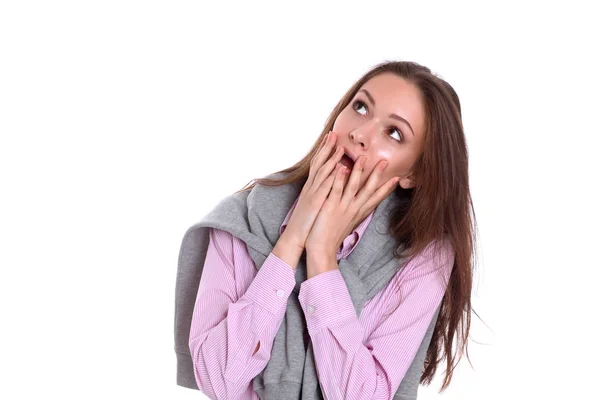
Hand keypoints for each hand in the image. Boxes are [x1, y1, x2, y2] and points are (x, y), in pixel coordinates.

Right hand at [281, 130, 345, 249]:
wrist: (296, 237)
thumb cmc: (307, 223)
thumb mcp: (314, 204)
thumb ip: (321, 193)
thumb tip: (328, 185)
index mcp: (312, 188)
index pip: (318, 165)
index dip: (324, 151)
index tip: (331, 138)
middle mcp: (311, 188)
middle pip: (319, 163)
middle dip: (326, 148)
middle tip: (333, 133)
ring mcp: (313, 194)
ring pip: (323, 172)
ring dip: (331, 159)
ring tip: (340, 147)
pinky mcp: (316, 203)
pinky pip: (326, 187)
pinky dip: (333, 177)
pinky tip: (340, 168)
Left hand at [305, 153, 399, 258]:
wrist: (322, 250)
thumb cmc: (332, 237)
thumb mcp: (347, 224)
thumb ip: (354, 213)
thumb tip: (359, 206)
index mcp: (359, 213)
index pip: (376, 198)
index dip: (387, 188)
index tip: (397, 179)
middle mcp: (354, 209)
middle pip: (369, 189)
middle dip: (377, 174)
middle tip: (384, 161)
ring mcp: (343, 207)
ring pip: (353, 185)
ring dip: (359, 171)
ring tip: (363, 157)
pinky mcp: (330, 206)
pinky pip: (336, 189)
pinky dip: (339, 178)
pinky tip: (341, 167)